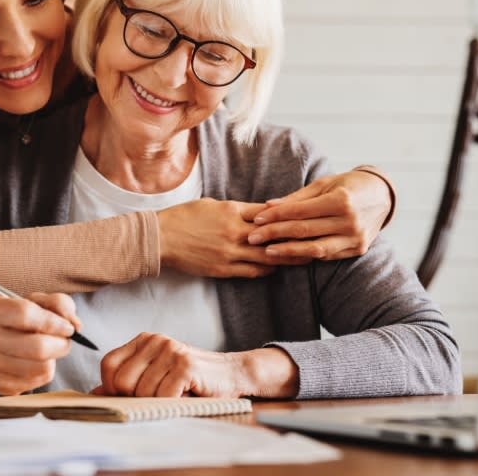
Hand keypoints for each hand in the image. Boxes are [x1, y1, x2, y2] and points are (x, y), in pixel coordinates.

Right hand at [0, 292, 78, 395]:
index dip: (53, 322)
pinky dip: (45, 371)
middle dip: (61, 344)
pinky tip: (36, 362)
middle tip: (65, 340)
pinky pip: (38, 381)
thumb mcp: (34, 302)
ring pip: (42, 367)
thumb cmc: (15, 321)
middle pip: (37, 347)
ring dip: (54, 358)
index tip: (68, 327)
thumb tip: (75, 325)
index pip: (25, 314)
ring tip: (48, 349)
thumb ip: (58, 304)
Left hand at [94, 333, 298, 398]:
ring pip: (141, 393)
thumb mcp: (156, 375)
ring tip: (175, 394)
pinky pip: (162, 396)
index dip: (112, 387)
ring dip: (158, 402)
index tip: (130, 397)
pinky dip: (171, 403)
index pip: (108, 365)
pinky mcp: (185, 365)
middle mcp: (155, 340)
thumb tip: (95, 395)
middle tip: (158, 396)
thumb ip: (127, 382)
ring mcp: (170, 351)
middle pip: (120, 381)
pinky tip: (184, 395)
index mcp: (143, 340)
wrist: (231, 373)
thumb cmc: (191, 379)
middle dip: (136, 398)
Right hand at [157, 198, 309, 278]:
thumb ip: (236, 209)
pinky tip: (275, 269)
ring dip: (286, 258)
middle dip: (296, 239)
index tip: (305, 216)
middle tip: (316, 239)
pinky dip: (266, 271)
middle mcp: (234, 232)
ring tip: (304, 258)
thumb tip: (259, 211)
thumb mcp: (212, 204)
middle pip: (274, 237)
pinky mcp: (222, 269)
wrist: (161, 238)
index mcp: (232, 211)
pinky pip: (251, 272)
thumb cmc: (184, 217)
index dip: (288, 216)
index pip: (268, 213)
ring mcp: (229, 252)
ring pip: (266, 257)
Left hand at [247, 170, 390, 259]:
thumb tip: (268, 205)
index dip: (276, 216)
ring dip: (288, 251)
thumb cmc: (348, 185)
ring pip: (315, 249)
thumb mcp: (324, 183)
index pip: (300, 212)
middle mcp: (350, 221)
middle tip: (252, 238)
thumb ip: (297, 197)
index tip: (257, 219)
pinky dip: (307, 255)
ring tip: (268, 251)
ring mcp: (355, 238)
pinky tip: (290, 254)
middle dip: (275, 234)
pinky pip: (328, 255)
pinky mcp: (358, 249)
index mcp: (341, 200)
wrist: (383, 196)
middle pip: (304, 231)